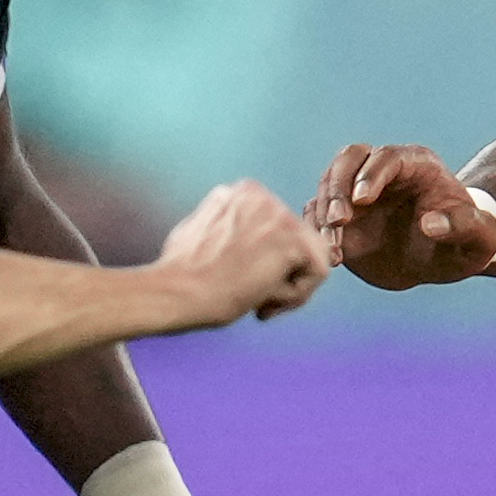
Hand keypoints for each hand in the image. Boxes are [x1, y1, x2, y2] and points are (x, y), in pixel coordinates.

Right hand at [156, 180, 324, 325]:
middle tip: (256, 298)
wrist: (177, 291)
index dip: (266, 263)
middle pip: (297, 241)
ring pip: (311, 256)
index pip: (276, 230)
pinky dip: (295, 296)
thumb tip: (246, 243)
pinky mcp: (291, 241)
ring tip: (259, 301)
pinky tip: (263, 302)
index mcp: (241, 192)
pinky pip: (318, 272)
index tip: (243, 281)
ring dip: (290, 286)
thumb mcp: (202, 231)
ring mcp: (278, 215)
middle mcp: (263, 196)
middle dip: (283, 274)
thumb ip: (229, 228)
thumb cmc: (181, 273)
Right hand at [309, 144, 495, 291]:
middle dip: (338, 186)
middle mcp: (383, 172)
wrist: (444, 257)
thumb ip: (465, 227)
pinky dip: (318, 231)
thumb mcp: (481, 238)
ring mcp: (359, 192)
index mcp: (418, 165)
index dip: (372, 174)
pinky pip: (320, 213)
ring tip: (334, 246)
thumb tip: (430, 224)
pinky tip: (332, 257)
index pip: (388, 156)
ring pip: (329, 184)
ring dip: (324, 212)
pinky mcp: (344, 216)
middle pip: (349, 159)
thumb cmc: (467, 242)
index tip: (362, 200)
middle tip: (338, 220)